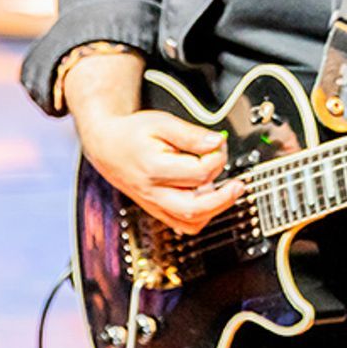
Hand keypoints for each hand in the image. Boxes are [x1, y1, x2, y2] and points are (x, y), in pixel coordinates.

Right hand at [68, 93, 243, 235]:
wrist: (108, 147)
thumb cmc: (132, 134)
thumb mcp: (161, 123)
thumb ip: (190, 134)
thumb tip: (216, 142)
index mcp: (154, 169)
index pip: (198, 173)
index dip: (217, 158)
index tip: (220, 145)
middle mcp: (154, 192)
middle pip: (194, 209)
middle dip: (223, 198)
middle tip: (238, 184)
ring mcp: (155, 205)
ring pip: (190, 222)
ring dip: (214, 209)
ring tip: (227, 191)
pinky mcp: (158, 210)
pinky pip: (183, 225)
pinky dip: (201, 216)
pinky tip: (209, 199)